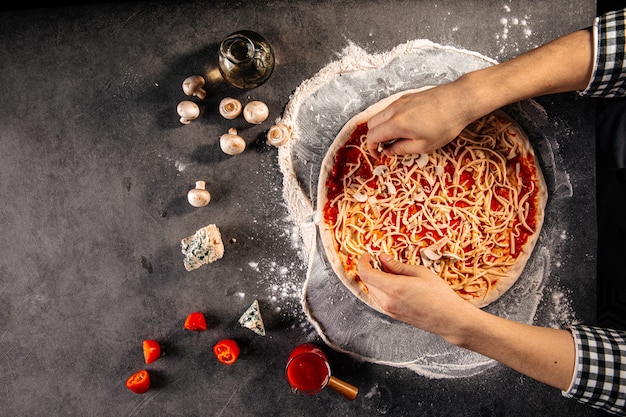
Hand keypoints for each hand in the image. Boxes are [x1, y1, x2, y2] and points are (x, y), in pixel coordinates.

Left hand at [357, 253, 474, 338]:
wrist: (449, 319)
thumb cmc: (439, 295)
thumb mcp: (420, 273)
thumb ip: (398, 266)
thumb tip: (383, 258)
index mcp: (393, 288)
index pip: (366, 274)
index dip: (363, 262)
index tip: (367, 254)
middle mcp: (387, 301)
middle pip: (368, 282)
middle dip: (370, 269)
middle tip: (380, 260)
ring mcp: (389, 310)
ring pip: (372, 291)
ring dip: (375, 279)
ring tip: (389, 271)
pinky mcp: (393, 315)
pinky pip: (379, 298)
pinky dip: (381, 288)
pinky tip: (393, 283)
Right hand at [366, 84, 470, 157]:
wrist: (460, 100)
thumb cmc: (445, 125)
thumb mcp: (424, 145)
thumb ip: (402, 149)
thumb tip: (388, 151)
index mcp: (396, 124)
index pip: (372, 136)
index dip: (371, 149)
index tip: (378, 155)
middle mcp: (394, 110)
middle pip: (371, 124)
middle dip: (374, 137)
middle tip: (386, 147)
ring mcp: (400, 101)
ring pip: (380, 115)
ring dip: (382, 127)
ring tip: (397, 137)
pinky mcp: (408, 96)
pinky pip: (390, 109)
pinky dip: (390, 119)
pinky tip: (406, 126)